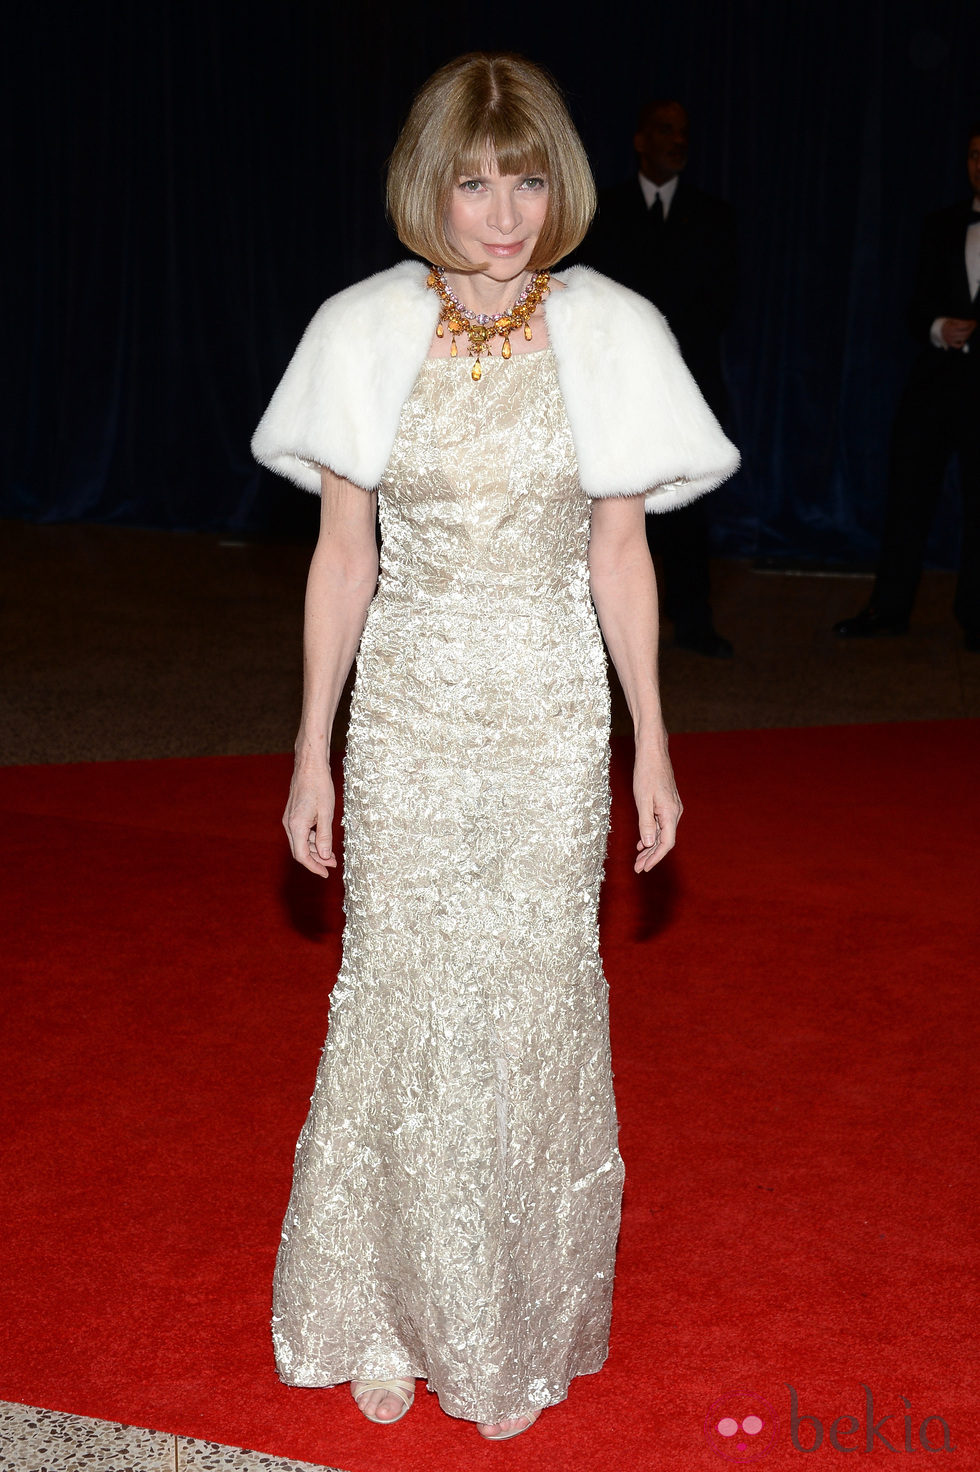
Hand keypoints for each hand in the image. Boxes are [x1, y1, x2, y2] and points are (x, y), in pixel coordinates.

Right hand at [283, 764, 336, 876]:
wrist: (309, 765)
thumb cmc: (319, 785)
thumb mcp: (327, 812)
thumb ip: (324, 836)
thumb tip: (325, 856)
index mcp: (296, 826)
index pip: (302, 855)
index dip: (314, 867)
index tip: (326, 873)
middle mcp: (289, 824)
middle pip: (300, 850)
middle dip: (317, 860)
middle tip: (333, 863)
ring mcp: (290, 819)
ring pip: (300, 842)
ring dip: (315, 850)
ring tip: (331, 853)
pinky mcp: (293, 814)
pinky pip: (301, 832)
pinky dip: (312, 839)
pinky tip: (323, 839)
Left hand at [633, 740, 682, 871]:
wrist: (653, 752)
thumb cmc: (646, 773)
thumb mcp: (642, 800)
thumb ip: (646, 823)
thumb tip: (649, 843)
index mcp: (670, 813)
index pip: (666, 843)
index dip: (655, 857)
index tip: (644, 868)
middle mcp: (675, 812)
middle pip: (665, 841)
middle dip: (651, 856)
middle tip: (637, 868)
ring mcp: (672, 808)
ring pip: (663, 833)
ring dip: (650, 847)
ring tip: (638, 859)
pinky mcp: (667, 804)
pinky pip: (661, 824)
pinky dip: (652, 835)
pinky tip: (643, 843)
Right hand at [941, 318, 975, 349]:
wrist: (937, 329)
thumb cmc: (947, 324)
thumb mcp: (953, 320)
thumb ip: (961, 322)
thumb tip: (971, 323)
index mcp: (951, 327)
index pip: (965, 326)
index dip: (971, 324)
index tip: (974, 322)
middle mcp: (951, 334)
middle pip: (966, 333)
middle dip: (971, 329)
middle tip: (974, 326)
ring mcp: (950, 340)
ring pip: (963, 339)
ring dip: (968, 334)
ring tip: (969, 331)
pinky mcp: (950, 344)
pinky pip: (958, 346)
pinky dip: (963, 343)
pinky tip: (963, 339)